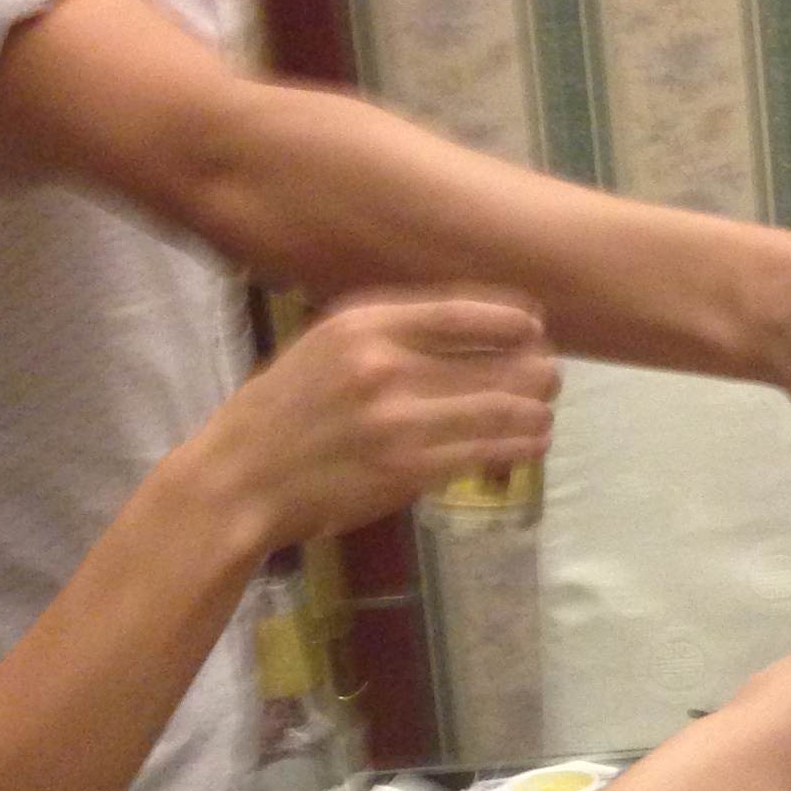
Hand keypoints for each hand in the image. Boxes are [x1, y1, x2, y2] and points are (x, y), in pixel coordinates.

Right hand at [195, 292, 555, 546]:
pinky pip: (483, 452)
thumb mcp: (324, 346)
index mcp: (363, 324)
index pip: (462, 312)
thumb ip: (387, 334)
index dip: (512, 320)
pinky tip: (529, 447)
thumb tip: (467, 328)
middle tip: (549, 379)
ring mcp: (398, 420)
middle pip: (495, 360)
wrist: (241, 479)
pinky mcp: (408, 469)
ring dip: (536, 414)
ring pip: (502, 409)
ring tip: (543, 416)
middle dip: (535, 371)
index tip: (536, 326)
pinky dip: (516, 449)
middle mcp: (384, 365)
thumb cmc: (286, 412)